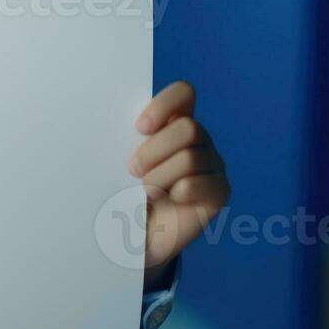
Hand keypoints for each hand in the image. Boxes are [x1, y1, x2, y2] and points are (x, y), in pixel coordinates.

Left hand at [128, 80, 229, 286]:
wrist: (130, 235)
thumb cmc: (120, 192)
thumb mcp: (116, 161)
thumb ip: (124, 139)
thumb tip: (109, 116)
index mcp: (172, 122)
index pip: (184, 93)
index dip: (164, 105)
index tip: (139, 128)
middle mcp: (197, 139)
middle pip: (188, 128)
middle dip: (154, 151)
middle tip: (132, 170)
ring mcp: (212, 165)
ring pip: (190, 158)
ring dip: (159, 177)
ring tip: (146, 191)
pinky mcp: (219, 191)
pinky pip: (204, 184)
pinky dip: (180, 193)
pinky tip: (170, 201)